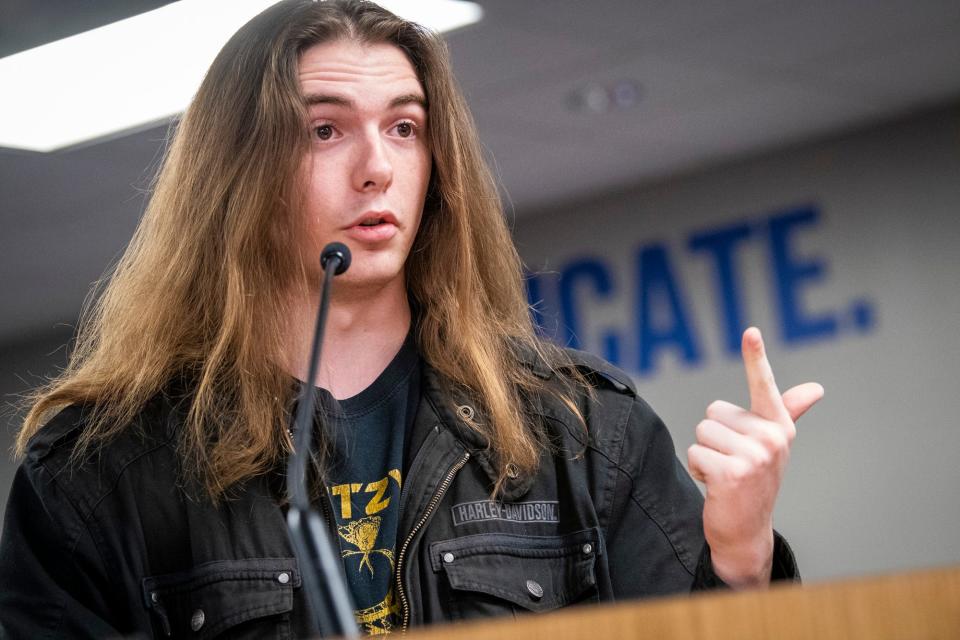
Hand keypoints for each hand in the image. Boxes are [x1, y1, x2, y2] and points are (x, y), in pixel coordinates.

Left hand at [687, 327, 822, 587]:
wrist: (746, 532)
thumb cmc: (755, 481)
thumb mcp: (772, 444)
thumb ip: (788, 411)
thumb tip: (816, 389)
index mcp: (779, 426)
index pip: (765, 385)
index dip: (756, 357)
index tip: (750, 331)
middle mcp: (772, 438)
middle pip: (714, 412)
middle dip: (715, 437)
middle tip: (732, 462)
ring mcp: (754, 456)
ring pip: (702, 432)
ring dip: (705, 454)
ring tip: (725, 474)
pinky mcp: (733, 473)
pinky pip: (695, 453)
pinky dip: (699, 471)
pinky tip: (717, 487)